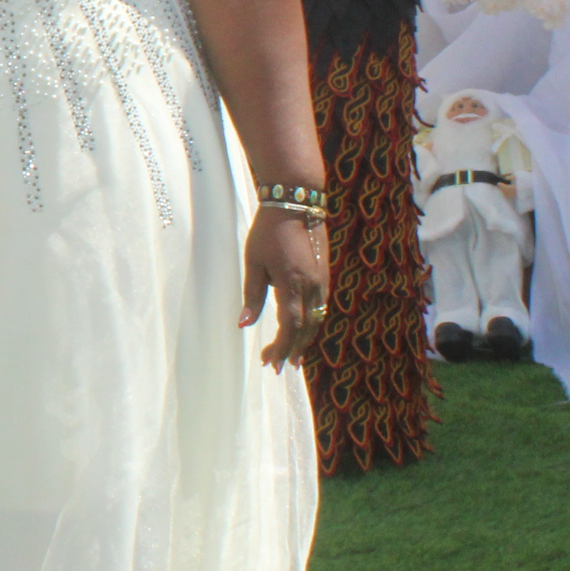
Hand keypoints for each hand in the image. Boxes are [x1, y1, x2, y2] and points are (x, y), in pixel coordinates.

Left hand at [242, 207, 328, 368]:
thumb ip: (252, 295)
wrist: (296, 203)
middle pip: (306, 328)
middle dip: (292, 350)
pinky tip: (301, 331)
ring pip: (316, 319)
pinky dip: (311, 324)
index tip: (270, 362)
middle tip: (277, 367)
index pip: (289, 326)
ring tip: (291, 356)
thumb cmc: (268, 232)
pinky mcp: (325, 275)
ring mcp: (322, 281)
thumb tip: (244, 324)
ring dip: (304, 340)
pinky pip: (320, 307)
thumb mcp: (253, 262)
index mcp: (292, 283)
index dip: (281, 347)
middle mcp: (312, 286)